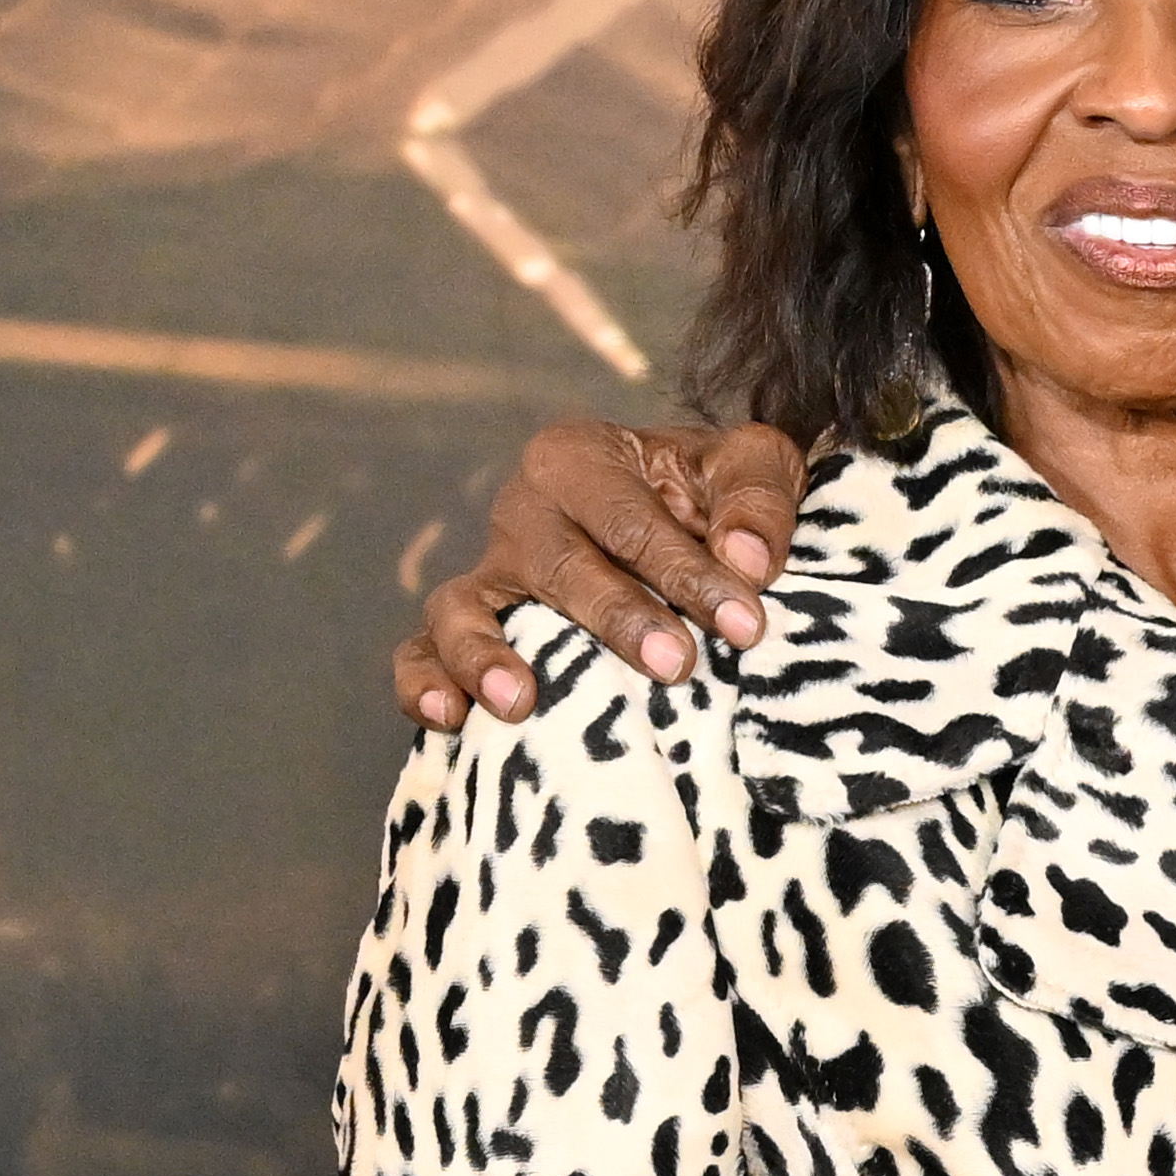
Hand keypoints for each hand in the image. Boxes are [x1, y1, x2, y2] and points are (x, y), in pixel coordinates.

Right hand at [395, 422, 806, 730]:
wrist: (672, 516)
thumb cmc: (709, 493)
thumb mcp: (750, 467)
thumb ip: (756, 498)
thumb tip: (748, 561)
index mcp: (578, 458)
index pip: (630, 519)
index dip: (688, 572)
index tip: (745, 624)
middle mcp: (521, 511)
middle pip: (559, 568)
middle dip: (617, 618)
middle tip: (676, 665)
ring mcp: (487, 573)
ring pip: (464, 609)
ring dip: (485, 655)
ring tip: (520, 701)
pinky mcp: (463, 628)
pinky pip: (420, 651)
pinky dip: (422, 680)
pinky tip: (447, 716)